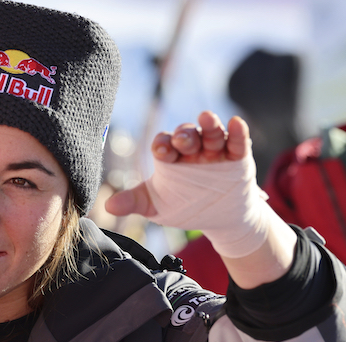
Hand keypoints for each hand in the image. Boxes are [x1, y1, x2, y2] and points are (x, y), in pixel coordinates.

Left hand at [105, 110, 294, 287]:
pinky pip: (238, 142)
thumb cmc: (184, 206)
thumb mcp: (156, 206)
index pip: (163, 144)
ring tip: (206, 117)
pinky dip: (237, 132)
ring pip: (211, 133)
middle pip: (186, 135)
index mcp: (171, 156)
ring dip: (209, 125)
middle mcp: (192, 149)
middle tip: (181, 139)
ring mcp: (215, 151)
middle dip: (184, 135)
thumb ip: (134, 202)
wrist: (219, 220)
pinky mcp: (238, 157)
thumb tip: (107, 207)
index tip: (161, 150)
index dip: (162, 145)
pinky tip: (236, 123)